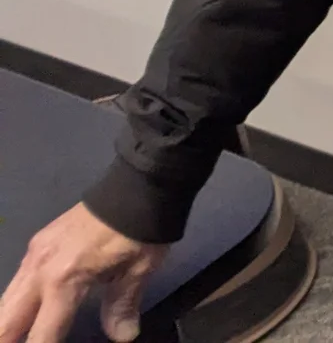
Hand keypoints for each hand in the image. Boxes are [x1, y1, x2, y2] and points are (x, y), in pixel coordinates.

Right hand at [0, 203, 166, 342]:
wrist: (138, 184)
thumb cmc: (140, 230)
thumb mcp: (139, 270)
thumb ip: (122, 306)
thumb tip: (123, 336)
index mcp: (63, 280)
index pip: (42, 334)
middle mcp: (39, 270)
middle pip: (5, 321)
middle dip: (8, 340)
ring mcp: (34, 254)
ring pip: (5, 302)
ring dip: (8, 324)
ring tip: (17, 337)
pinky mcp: (37, 244)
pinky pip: (16, 283)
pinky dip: (15, 305)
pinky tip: (24, 315)